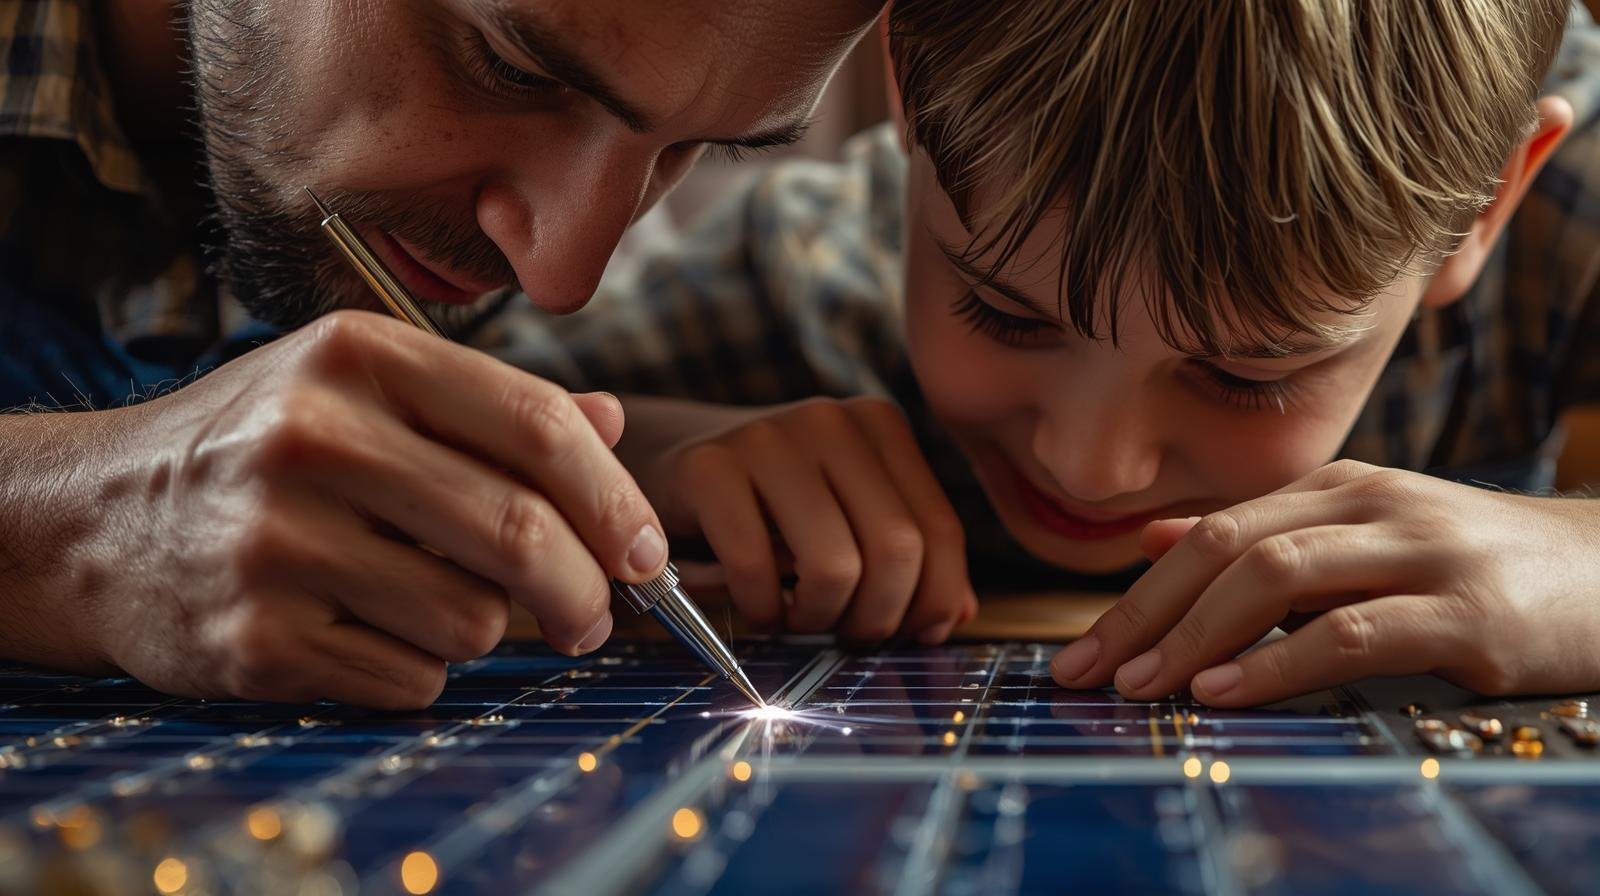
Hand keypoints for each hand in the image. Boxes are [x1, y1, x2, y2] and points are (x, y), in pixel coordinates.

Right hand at [0, 310, 666, 707]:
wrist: (92, 519)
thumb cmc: (259, 446)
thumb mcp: (361, 388)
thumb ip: (490, 405)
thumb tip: (612, 425)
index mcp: (362, 356)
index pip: (538, 426)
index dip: (616, 500)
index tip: (648, 554)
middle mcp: (316, 435)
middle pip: (519, 534)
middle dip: (584, 592)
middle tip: (591, 618)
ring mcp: (278, 539)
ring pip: (471, 619)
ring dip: (487, 632)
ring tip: (443, 608)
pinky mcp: (253, 635)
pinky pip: (408, 677)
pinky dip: (419, 671)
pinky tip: (373, 634)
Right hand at [636, 396, 975, 642]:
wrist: (667, 463)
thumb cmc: (768, 509)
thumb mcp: (844, 520)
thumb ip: (906, 559)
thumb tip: (954, 615)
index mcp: (879, 427)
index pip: (939, 530)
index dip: (934, 600)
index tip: (911, 635)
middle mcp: (831, 421)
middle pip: (896, 550)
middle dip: (877, 618)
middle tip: (845, 635)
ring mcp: (768, 437)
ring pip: (836, 565)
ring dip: (817, 619)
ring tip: (795, 619)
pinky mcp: (708, 466)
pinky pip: (757, 567)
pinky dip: (760, 609)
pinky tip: (755, 609)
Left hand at [1049, 459, 1599, 705]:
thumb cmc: (1473, 565)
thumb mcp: (1362, 536)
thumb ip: (1263, 537)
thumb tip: (1151, 538)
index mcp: (1337, 489)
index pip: (1212, 533)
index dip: (1135, 595)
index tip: (1079, 655)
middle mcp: (1370, 506)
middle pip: (1228, 548)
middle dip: (1144, 615)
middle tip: (1085, 676)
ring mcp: (1421, 553)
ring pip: (1278, 576)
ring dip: (1194, 635)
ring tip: (1140, 686)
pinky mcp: (1468, 615)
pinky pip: (1351, 632)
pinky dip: (1277, 663)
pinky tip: (1225, 691)